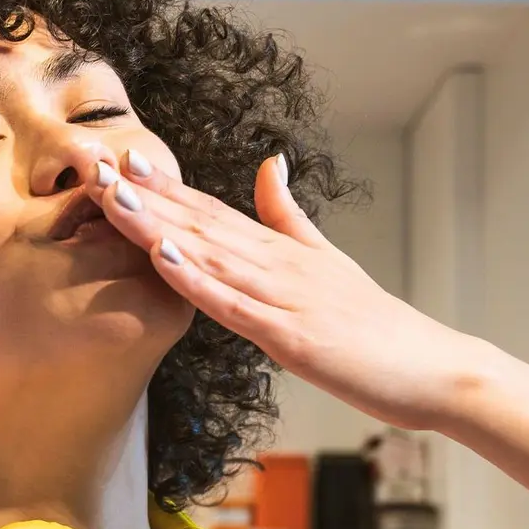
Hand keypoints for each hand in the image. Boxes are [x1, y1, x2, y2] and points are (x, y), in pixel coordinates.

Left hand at [94, 151, 488, 430]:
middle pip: (201, 223)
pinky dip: (196, 278)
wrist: (434, 370)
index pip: (213, 211)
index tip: (120, 158)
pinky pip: (233, 305)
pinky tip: (162, 256)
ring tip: (112, 198)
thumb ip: (291, 216)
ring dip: (158, 225)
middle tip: (95, 166)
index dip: (165, 186)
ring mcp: (285, 298)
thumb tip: (268, 163)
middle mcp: (279, 265)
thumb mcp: (330, 260)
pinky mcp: (292, 336)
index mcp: (283, 251)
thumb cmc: (379, 326)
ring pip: (209, 254)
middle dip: (145, 197)